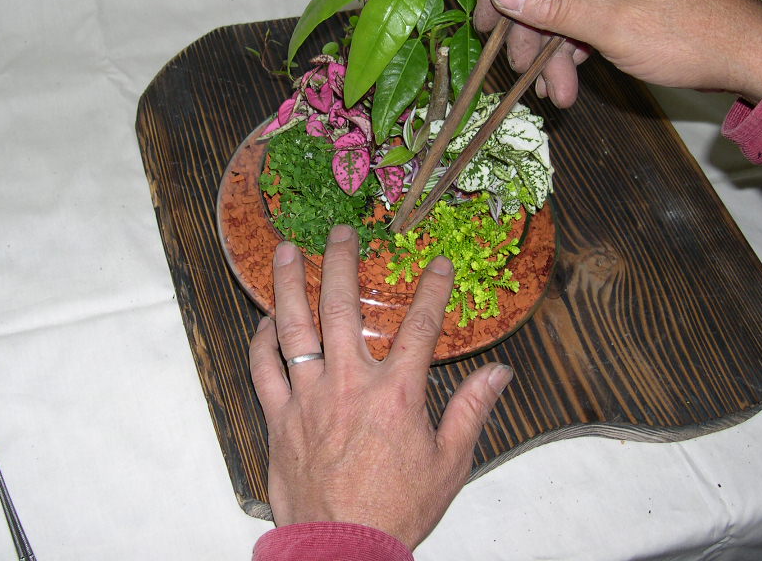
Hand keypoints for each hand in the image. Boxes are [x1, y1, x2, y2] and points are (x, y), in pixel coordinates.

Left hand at [248, 224, 513, 549]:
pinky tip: (264, 320)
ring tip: (284, 249)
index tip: (439, 264)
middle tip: (341, 233)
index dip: (433, 290)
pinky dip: (261, 342)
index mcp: (396, 395)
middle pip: (341, 307)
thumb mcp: (450, 464)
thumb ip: (472, 410)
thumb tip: (500, 373)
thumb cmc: (396, 511)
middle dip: (342, 262)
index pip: (420, 327)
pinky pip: (263, 370)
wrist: (343, 550)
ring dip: (287, 284)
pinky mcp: (279, 419)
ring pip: (293, 328)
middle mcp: (349, 385)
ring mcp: (308, 399)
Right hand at [474, 0, 761, 106]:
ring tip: (557, 95)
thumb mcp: (614, 25)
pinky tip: (571, 83)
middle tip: (523, 75)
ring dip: (552, 52)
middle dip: (531, 33)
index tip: (483, 27)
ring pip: (563, 7)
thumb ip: (555, 5)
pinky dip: (574, 50)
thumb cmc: (691, 38)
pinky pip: (586, 18)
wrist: (754, 57)